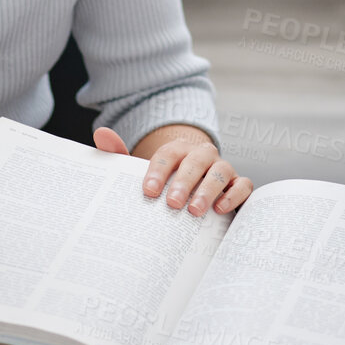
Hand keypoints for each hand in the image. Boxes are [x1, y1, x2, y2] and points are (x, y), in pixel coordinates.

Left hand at [94, 126, 252, 216]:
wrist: (194, 194)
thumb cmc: (165, 185)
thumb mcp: (142, 172)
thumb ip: (120, 155)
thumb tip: (101, 133)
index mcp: (179, 149)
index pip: (169, 153)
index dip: (159, 171)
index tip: (149, 192)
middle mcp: (203, 156)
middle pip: (196, 161)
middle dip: (184, 182)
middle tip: (173, 204)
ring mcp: (223, 169)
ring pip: (221, 171)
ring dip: (208, 190)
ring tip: (195, 210)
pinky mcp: (238, 186)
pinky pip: (243, 185)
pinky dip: (235, 194)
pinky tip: (221, 209)